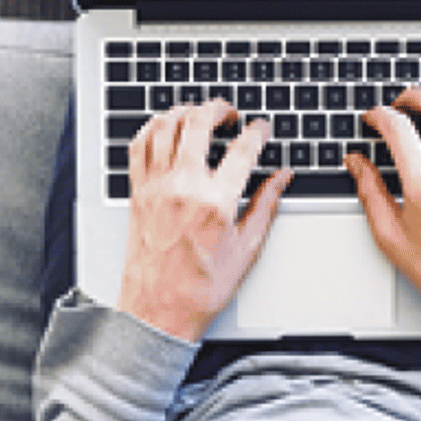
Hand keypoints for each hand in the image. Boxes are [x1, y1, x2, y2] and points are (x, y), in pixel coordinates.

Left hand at [115, 99, 289, 341]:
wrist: (157, 311)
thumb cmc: (199, 289)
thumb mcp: (246, 249)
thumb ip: (266, 206)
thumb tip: (282, 178)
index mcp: (215, 203)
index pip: (242, 149)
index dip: (257, 132)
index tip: (262, 129)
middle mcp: (182, 189)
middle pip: (198, 123)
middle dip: (219, 108)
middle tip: (230, 113)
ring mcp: (155, 188)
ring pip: (165, 126)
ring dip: (185, 112)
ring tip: (199, 115)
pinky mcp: (137, 193)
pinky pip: (139, 146)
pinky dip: (153, 128)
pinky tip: (166, 128)